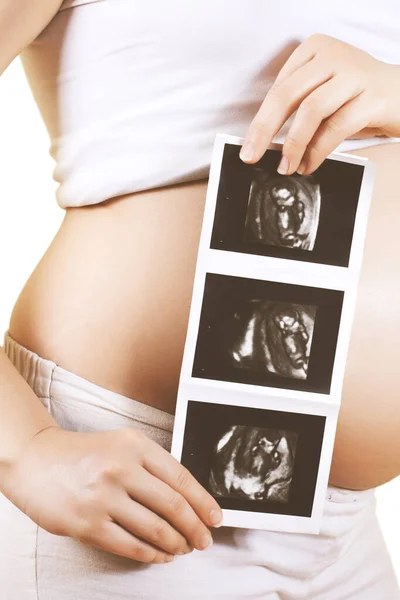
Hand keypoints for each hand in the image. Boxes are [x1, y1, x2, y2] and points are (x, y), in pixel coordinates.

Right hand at [3, 426, 222, 563]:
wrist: (38, 460)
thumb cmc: (84, 454)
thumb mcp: (122, 444)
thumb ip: (152, 465)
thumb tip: (188, 498)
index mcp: (134, 445)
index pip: (181, 477)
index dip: (203, 501)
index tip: (215, 517)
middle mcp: (121, 469)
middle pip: (173, 505)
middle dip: (195, 528)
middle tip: (204, 540)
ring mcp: (103, 497)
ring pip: (155, 529)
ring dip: (176, 543)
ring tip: (183, 548)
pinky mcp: (88, 524)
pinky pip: (130, 545)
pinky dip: (152, 554)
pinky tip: (160, 555)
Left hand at [240, 33, 399, 174]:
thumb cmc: (357, 97)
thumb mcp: (324, 92)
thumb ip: (297, 106)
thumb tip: (264, 140)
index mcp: (315, 50)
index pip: (279, 88)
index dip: (260, 121)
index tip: (248, 146)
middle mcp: (333, 56)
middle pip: (287, 95)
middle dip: (265, 130)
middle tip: (252, 156)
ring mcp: (354, 74)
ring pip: (311, 110)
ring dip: (294, 145)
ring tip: (287, 166)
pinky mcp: (372, 97)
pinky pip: (336, 127)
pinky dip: (317, 151)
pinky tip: (309, 164)